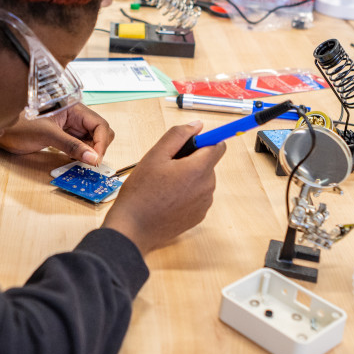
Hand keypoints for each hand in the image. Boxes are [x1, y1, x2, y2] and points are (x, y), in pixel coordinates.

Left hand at [0, 104, 114, 165]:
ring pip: (91, 140)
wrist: (0, 130)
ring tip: (83, 164)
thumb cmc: (19, 125)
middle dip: (99, 147)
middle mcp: (75, 116)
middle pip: (100, 132)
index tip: (96, 159)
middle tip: (91, 163)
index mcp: (74, 108)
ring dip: (90, 153)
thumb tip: (92, 157)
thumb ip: (71, 145)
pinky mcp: (63, 136)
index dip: (101, 142)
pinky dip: (81, 155)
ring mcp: (69, 127)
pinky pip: (79, 146)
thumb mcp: (47, 135)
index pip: (100, 124)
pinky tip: (76, 161)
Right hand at [102, 122, 225, 254]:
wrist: (134, 228)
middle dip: (191, 160)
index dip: (205, 140)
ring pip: (202, 180)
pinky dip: (187, 193)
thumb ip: (177, 135)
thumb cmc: (141, 192)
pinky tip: (167, 198)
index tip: (192, 142)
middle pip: (208, 163)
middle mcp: (207, 187)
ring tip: (164, 185)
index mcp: (198, 169)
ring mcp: (204, 203)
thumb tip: (197, 126)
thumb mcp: (154, 156)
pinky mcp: (199, 216)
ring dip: (188, 177)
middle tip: (166, 167)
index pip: (219, 146)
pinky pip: (198, 196)